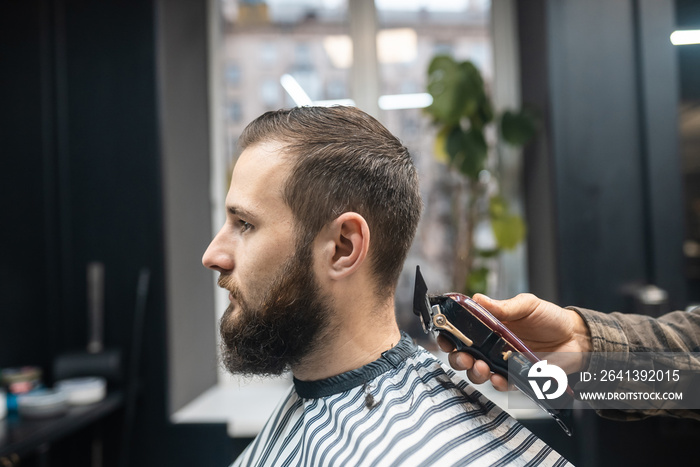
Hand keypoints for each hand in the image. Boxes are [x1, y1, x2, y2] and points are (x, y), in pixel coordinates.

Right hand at [438, 293, 591, 390]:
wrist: (576, 337)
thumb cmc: (550, 317)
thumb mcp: (527, 305)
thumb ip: (503, 306)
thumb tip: (478, 299)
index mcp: (489, 326)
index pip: (461, 332)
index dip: (448, 335)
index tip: (444, 336)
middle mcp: (492, 345)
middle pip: (463, 355)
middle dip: (457, 358)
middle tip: (463, 356)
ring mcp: (503, 362)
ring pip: (478, 372)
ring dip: (474, 372)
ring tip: (480, 367)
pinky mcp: (517, 376)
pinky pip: (502, 383)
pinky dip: (497, 383)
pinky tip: (499, 378)